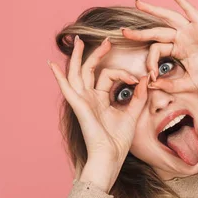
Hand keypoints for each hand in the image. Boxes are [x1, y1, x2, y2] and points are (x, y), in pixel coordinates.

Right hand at [48, 36, 150, 163]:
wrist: (110, 157)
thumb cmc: (118, 141)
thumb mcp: (132, 114)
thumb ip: (138, 97)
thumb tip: (145, 79)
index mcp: (100, 99)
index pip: (108, 76)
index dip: (124, 73)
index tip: (138, 79)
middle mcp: (89, 98)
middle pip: (89, 70)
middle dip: (96, 53)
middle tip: (106, 40)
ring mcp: (82, 101)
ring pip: (77, 73)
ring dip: (78, 57)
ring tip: (79, 41)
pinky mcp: (79, 106)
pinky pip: (67, 89)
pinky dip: (59, 77)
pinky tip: (52, 65)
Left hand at [121, 0, 197, 92]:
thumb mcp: (188, 83)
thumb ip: (170, 85)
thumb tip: (151, 85)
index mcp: (177, 51)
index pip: (156, 51)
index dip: (150, 62)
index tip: (151, 75)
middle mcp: (181, 38)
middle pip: (156, 32)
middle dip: (139, 33)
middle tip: (123, 32)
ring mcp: (190, 31)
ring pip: (167, 18)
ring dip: (152, 10)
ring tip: (138, 3)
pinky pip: (188, 9)